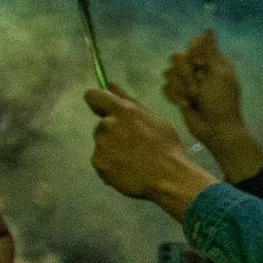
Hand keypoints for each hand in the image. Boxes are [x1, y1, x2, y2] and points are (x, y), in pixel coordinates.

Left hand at [86, 86, 218, 218]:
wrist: (168, 178)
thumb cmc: (167, 147)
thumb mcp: (154, 120)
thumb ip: (129, 102)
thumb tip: (110, 84)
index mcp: (122, 110)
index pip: (94, 96)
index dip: (97, 102)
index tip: (102, 109)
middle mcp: (107, 125)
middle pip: (102, 125)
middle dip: (114, 133)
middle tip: (135, 146)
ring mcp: (101, 146)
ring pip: (103, 145)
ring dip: (113, 150)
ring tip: (134, 161)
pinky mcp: (98, 164)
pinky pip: (102, 163)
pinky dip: (112, 167)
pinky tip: (129, 171)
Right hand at [163, 28, 246, 145]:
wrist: (215, 130)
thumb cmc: (221, 101)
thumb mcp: (218, 74)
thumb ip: (210, 51)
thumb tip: (209, 28)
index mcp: (213, 61)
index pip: (193, 45)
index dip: (193, 55)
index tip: (201, 66)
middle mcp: (199, 69)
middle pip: (177, 58)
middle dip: (186, 75)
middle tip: (198, 90)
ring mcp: (188, 82)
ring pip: (169, 73)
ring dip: (181, 89)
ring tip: (193, 100)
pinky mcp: (178, 95)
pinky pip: (166, 87)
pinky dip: (175, 97)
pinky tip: (186, 105)